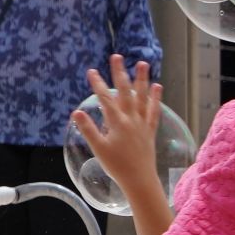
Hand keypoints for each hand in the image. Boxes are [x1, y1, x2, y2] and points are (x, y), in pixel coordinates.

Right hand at [75, 60, 165, 195]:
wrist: (139, 178)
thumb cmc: (116, 165)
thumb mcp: (98, 148)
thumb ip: (88, 129)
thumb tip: (77, 112)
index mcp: (116, 122)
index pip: (105, 99)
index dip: (97, 84)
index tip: (91, 71)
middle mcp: (131, 118)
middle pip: (125, 91)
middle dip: (120, 73)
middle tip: (117, 56)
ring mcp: (142, 122)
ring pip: (142, 96)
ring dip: (142, 79)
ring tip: (143, 63)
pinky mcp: (150, 129)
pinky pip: (153, 110)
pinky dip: (155, 98)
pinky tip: (157, 86)